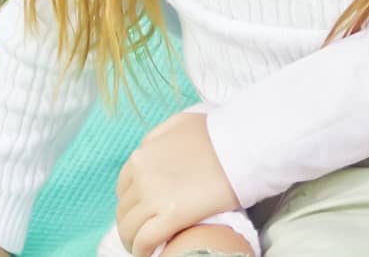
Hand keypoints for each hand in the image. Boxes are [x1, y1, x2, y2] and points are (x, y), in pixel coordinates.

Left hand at [116, 111, 240, 256]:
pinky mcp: (173, 215)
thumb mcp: (179, 124)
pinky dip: (143, 250)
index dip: (132, 204)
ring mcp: (155, 195)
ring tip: (146, 248)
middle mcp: (142, 174)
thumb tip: (149, 151)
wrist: (244, 146)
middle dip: (131, 224)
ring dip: (134, 240)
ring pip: (130, 228)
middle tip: (145, 233)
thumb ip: (157, 138)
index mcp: (142, 155)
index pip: (124, 188)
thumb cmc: (218, 133)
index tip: (143, 213)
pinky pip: (145, 240)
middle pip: (124, 210)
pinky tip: (152, 254)